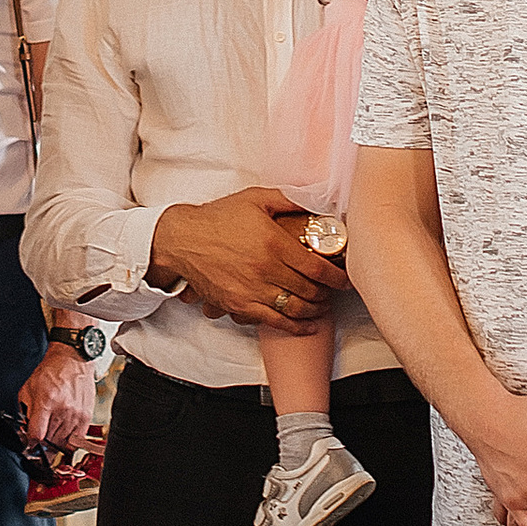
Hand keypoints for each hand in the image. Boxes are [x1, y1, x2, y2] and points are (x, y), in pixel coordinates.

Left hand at [16, 342, 96, 446]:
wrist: (72, 359)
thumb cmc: (50, 371)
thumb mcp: (28, 388)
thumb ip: (24, 411)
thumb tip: (24, 430)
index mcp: (46, 401)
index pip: (37, 434)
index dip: (30, 442)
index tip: (28, 443)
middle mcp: (63, 409)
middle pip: (50, 442)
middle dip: (41, 444)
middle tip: (38, 440)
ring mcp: (76, 414)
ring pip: (63, 443)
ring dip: (54, 444)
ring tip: (50, 436)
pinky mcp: (86, 417)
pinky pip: (77, 439)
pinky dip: (68, 441)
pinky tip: (62, 435)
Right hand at [148, 191, 345, 332]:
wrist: (182, 240)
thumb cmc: (218, 218)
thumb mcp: (255, 199)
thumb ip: (288, 199)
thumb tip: (316, 199)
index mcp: (273, 243)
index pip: (316, 268)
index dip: (336, 277)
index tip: (344, 279)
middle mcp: (265, 269)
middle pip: (309, 290)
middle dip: (327, 293)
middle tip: (333, 290)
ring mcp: (252, 290)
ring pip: (295, 309)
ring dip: (314, 310)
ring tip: (322, 306)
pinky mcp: (239, 305)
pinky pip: (274, 321)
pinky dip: (294, 326)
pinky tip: (306, 325)